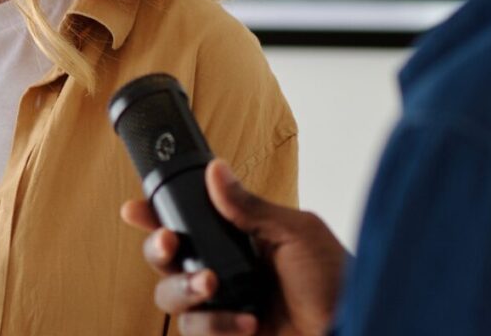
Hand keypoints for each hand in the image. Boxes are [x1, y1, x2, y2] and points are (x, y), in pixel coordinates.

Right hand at [119, 159, 347, 335]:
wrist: (356, 326)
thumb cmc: (338, 281)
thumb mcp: (297, 234)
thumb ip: (251, 207)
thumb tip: (215, 169)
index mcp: (237, 241)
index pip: (186, 224)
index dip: (153, 217)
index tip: (134, 209)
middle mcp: (224, 272)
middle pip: (164, 259)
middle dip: (157, 249)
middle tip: (170, 243)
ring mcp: (223, 307)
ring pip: (170, 297)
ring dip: (184, 289)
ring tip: (212, 286)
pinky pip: (195, 330)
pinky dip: (215, 325)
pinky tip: (247, 324)